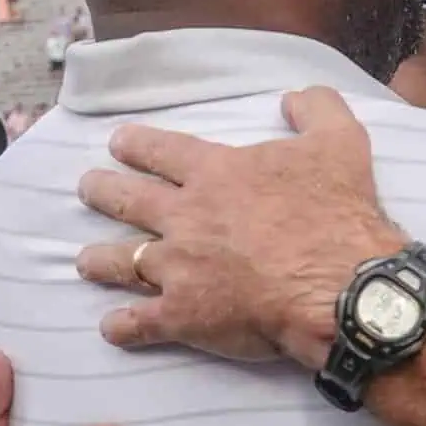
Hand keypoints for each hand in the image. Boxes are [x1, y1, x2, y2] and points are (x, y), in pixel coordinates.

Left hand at [75, 87, 404, 370]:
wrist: (340, 287)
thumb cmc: (338, 214)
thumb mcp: (340, 142)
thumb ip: (315, 109)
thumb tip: (294, 98)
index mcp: (216, 173)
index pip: (162, 151)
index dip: (136, 145)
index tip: (118, 143)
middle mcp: (186, 216)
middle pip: (129, 199)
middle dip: (102, 191)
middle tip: (87, 188)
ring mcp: (179, 267)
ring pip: (122, 261)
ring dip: (99, 260)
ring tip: (85, 260)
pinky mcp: (183, 315)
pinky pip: (140, 322)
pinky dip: (122, 326)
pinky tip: (112, 327)